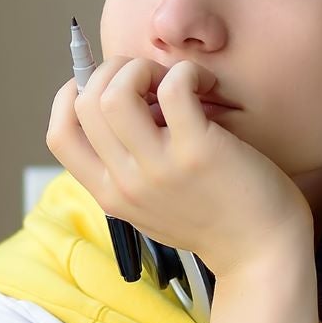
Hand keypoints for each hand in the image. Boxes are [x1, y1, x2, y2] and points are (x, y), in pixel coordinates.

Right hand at [47, 58, 310, 280]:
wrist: (262, 254)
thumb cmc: (215, 220)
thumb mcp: (151, 206)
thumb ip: (127, 168)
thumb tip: (117, 107)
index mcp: (109, 194)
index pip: (59, 136)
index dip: (70, 95)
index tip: (102, 82)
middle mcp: (126, 183)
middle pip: (85, 103)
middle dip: (114, 70)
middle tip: (152, 77)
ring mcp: (159, 169)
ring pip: (115, 93)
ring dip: (143, 68)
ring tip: (175, 80)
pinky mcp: (197, 152)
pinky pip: (173, 88)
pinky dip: (186, 72)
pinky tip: (204, 85)